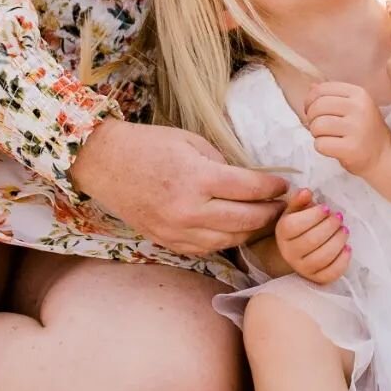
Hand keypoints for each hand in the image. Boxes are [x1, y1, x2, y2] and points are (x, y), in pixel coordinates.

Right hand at [70, 118, 286, 256]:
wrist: (105, 163)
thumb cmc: (150, 145)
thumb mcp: (192, 142)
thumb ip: (222, 164)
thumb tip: (249, 182)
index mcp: (198, 179)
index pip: (250, 189)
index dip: (273, 188)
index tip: (284, 185)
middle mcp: (189, 210)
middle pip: (245, 220)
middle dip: (270, 214)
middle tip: (283, 206)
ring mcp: (177, 231)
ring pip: (229, 241)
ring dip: (252, 232)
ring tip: (265, 220)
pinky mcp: (168, 242)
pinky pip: (207, 249)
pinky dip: (226, 241)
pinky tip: (237, 230)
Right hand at [274, 187, 350, 283]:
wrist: (297, 250)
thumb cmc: (300, 225)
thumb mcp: (295, 210)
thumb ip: (300, 200)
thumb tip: (307, 192)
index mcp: (282, 233)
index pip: (294, 226)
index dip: (313, 216)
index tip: (327, 208)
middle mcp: (289, 252)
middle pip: (310, 241)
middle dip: (329, 227)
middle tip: (339, 217)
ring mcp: (302, 268)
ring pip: (321, 258)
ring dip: (337, 242)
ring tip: (345, 230)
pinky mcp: (316, 279)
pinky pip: (330, 274)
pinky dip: (342, 261)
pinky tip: (348, 248)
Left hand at [304, 81, 390, 174]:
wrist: (383, 153)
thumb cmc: (364, 128)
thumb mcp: (354, 105)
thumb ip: (333, 95)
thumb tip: (311, 87)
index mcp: (358, 93)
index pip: (321, 90)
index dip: (310, 101)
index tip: (313, 111)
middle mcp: (359, 108)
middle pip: (317, 107)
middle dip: (311, 118)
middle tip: (319, 126)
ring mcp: (356, 128)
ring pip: (317, 126)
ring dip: (316, 134)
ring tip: (327, 136)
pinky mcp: (351, 148)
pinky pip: (320, 144)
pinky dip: (321, 146)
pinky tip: (332, 147)